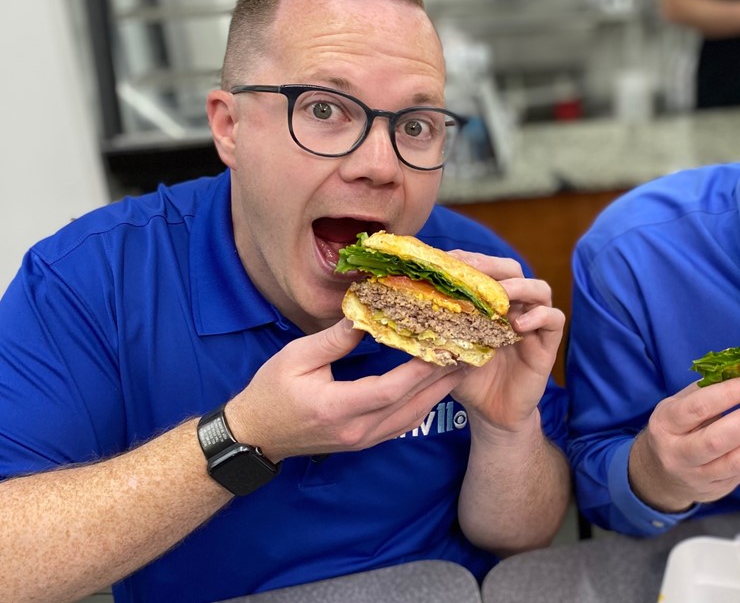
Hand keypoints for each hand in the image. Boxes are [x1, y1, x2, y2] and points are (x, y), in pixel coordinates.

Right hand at [224, 319, 467, 461]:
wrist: (255, 436)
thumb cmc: (270, 393)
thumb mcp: (297, 358)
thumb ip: (335, 338)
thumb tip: (367, 312)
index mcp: (338, 408)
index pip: (391, 388)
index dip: (422, 368)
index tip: (445, 345)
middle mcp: (357, 430)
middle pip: (412, 404)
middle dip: (443, 378)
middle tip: (469, 352)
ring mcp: (363, 439)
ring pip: (413, 416)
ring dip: (438, 392)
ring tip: (461, 365)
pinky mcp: (365, 441)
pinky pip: (404, 424)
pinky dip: (424, 403)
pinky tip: (436, 385)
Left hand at [445, 251, 564, 438]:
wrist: (490, 414)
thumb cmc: (469, 380)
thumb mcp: (449, 350)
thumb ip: (438, 329)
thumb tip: (411, 308)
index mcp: (490, 304)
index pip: (486, 269)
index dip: (470, 260)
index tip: (448, 260)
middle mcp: (514, 308)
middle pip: (513, 270)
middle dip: (493, 266)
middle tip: (473, 273)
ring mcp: (533, 324)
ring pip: (540, 289)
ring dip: (520, 286)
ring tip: (501, 296)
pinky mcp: (547, 344)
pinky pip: (554, 319)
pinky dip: (539, 316)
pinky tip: (518, 325)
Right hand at [629, 378, 739, 512]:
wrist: (660, 475)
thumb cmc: (674, 430)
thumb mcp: (677, 405)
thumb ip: (706, 391)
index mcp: (665, 425)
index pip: (698, 408)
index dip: (727, 394)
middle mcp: (677, 454)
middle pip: (716, 440)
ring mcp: (697, 477)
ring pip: (735, 461)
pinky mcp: (717, 490)